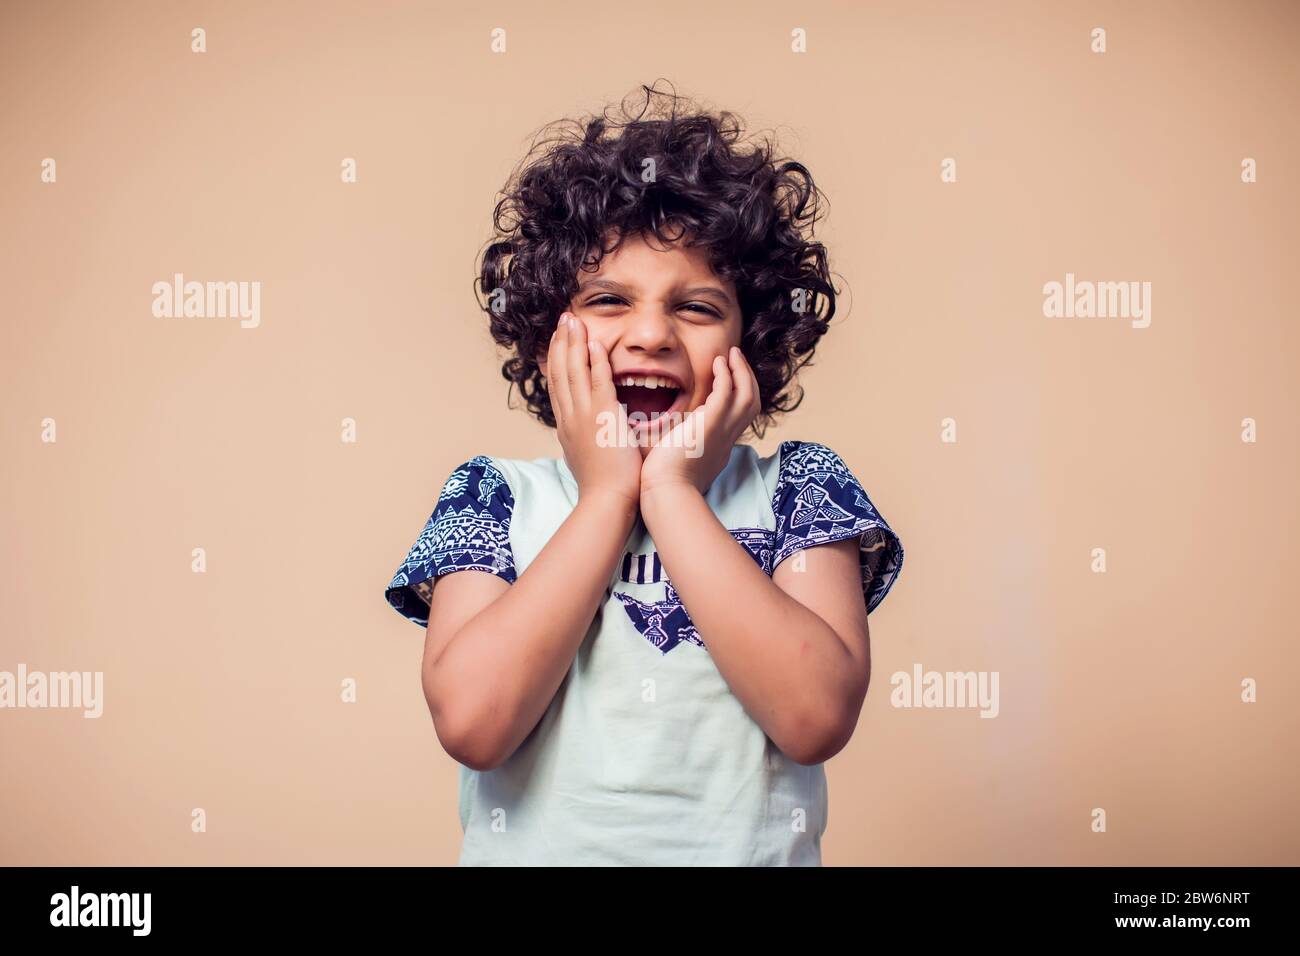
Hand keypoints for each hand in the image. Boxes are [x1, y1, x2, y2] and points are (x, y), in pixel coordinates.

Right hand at [544, 312, 641, 508]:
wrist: (606, 502)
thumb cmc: (603, 486)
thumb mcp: (585, 457)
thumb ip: (583, 439)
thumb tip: (583, 433)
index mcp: (566, 426)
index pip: (557, 384)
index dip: (556, 358)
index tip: (558, 339)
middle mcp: (570, 417)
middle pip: (560, 371)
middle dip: (561, 342)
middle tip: (564, 319)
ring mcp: (584, 416)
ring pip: (574, 372)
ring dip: (574, 344)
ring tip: (574, 320)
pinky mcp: (603, 418)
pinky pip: (598, 383)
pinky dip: (595, 362)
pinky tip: (596, 344)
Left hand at [639, 346, 760, 496]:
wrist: (664, 492)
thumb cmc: (663, 481)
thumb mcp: (681, 459)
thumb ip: (685, 443)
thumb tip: (678, 433)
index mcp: (719, 448)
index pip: (739, 417)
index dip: (738, 395)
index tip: (727, 379)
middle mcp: (727, 439)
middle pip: (752, 404)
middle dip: (747, 379)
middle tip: (735, 360)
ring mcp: (722, 432)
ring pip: (748, 396)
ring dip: (741, 372)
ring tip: (731, 355)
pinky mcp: (710, 426)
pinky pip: (727, 393)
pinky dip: (726, 375)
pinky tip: (718, 363)